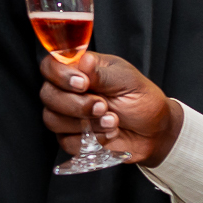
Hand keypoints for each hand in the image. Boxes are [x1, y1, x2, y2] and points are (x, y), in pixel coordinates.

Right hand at [38, 52, 181, 167]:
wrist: (154, 131)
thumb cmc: (141, 98)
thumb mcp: (127, 80)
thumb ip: (102, 73)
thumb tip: (83, 61)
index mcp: (79, 70)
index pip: (50, 66)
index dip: (60, 75)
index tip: (83, 84)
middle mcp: (68, 91)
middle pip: (47, 95)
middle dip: (76, 104)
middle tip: (103, 106)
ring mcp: (68, 116)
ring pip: (52, 119)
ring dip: (85, 123)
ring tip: (112, 121)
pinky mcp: (72, 138)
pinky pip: (66, 142)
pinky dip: (89, 140)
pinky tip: (108, 134)